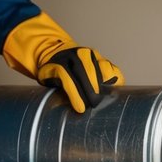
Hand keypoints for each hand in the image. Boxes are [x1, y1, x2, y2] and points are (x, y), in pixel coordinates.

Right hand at [2, 12, 124, 113]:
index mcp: (95, 56)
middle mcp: (84, 54)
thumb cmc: (71, 70)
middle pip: (96, 73)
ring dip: (87, 93)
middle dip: (98, 91)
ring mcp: (69, 58)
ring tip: (89, 107)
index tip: (111, 97)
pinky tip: (79, 106)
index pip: (110, 70)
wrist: (47, 53)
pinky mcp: (56, 66)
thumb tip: (113, 95)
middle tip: (98, 105)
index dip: (113, 83)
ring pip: (82, 75)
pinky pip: (67, 80)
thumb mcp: (87, 71)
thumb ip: (100, 78)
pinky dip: (74, 94)